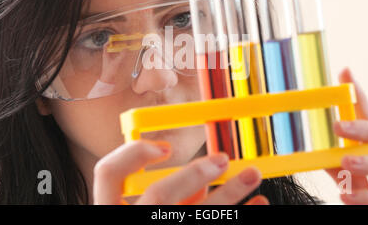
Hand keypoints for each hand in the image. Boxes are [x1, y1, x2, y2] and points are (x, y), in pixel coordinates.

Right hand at [93, 140, 268, 204]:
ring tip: (252, 175)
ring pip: (196, 216)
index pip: (108, 173)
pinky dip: (241, 217)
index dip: (134, 154)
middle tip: (223, 158)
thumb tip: (201, 179)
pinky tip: (258, 205)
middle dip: (194, 172)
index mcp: (111, 214)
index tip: (167, 149)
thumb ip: (169, 200)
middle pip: (158, 194)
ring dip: (229, 193)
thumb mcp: (146, 217)